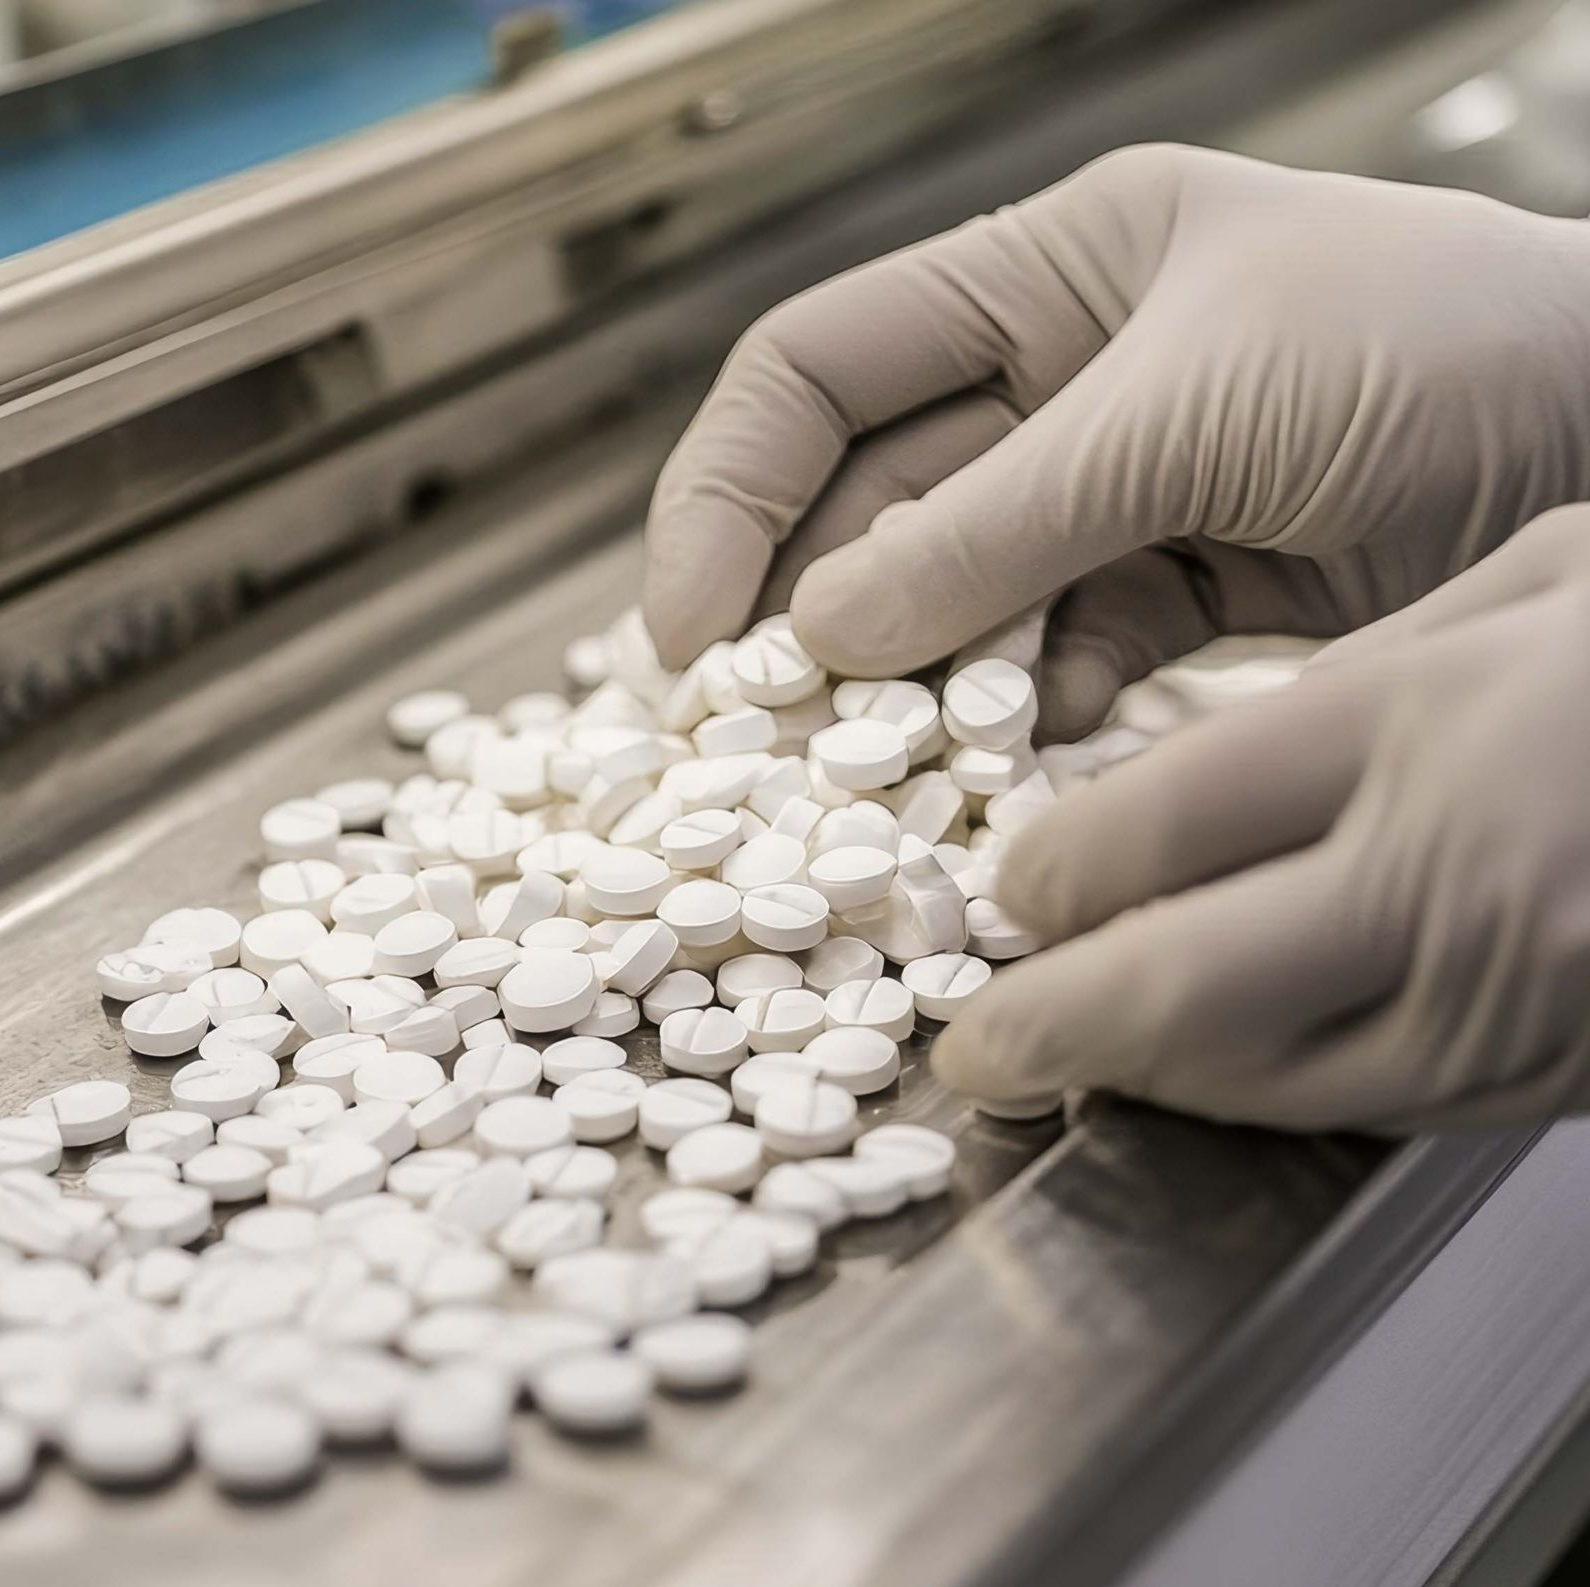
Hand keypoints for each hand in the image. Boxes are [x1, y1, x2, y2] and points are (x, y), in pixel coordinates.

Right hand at [642, 145, 1589, 737]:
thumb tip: (820, 629)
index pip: (815, 371)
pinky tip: (1011, 768)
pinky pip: (1049, 666)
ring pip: (946, 604)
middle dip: (802, 619)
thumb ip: (999, 523)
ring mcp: (1113, 497)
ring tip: (871, 773)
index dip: (725, 494)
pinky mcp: (1173, 597)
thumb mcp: (1194, 414)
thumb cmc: (1441, 351)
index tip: (686, 633)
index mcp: (1047, 273)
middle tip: (756, 740)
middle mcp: (1058, 381)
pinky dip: (1018, 723)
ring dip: (906, 690)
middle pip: (864, 502)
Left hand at [931, 507, 1589, 1131]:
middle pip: (1171, 989)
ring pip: (1259, 1083)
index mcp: (1420, 719)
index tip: (1010, 885)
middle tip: (972, 1051)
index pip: (1152, 829)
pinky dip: (1273, 1093)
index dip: (1048, 874)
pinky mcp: (1553, 1075)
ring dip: (1145, 1079)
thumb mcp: (1544, 575)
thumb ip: (1358, 662)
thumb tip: (1208, 753)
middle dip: (1041, 1027)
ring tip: (1073, 1062)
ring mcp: (1509, 993)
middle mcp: (1453, 871)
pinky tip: (1225, 1068)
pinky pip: (1369, 1111)